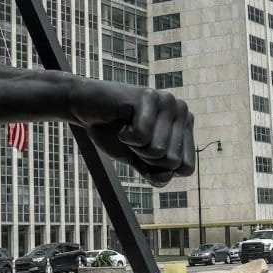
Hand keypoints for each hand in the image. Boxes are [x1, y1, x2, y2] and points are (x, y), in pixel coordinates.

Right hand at [69, 80, 194, 186]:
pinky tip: (121, 120)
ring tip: (127, 128)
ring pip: (158, 151)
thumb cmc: (114, 133)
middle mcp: (182, 111)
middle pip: (172, 161)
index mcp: (185, 127)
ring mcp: (167, 101)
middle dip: (145, 156)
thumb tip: (167, 176)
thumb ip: (155, 173)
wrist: (86, 109)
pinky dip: (125, 136)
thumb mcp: (138, 160)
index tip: (145, 149)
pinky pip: (142, 136)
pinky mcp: (148, 95)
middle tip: (133, 137)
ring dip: (134, 146)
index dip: (159, 168)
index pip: (186, 168)